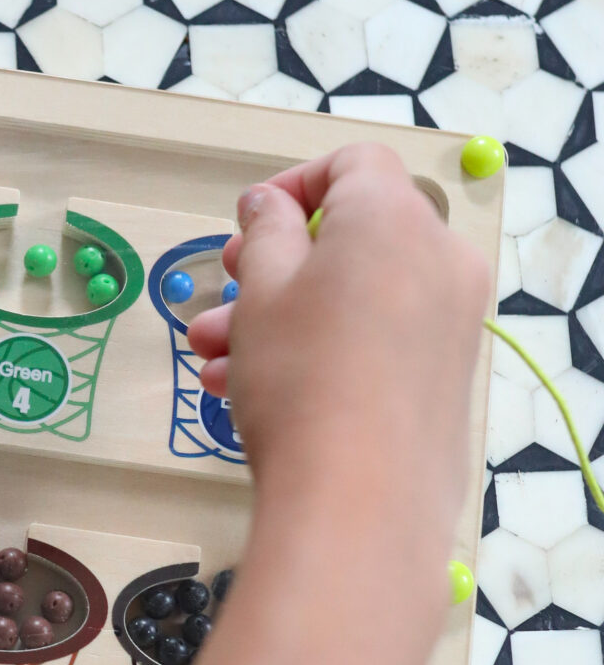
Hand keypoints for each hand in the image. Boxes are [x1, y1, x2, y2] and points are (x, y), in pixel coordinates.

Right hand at [186, 144, 488, 595]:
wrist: (358, 500)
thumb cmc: (299, 375)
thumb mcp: (262, 289)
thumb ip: (266, 232)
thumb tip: (271, 205)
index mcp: (394, 218)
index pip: (353, 164)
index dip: (293, 184)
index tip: (248, 227)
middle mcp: (439, 259)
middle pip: (352, 237)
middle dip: (275, 263)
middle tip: (224, 291)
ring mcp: (451, 322)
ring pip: (357, 296)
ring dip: (283, 315)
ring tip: (213, 357)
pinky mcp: (445, 378)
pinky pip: (377, 339)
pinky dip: (323, 348)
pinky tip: (249, 389)